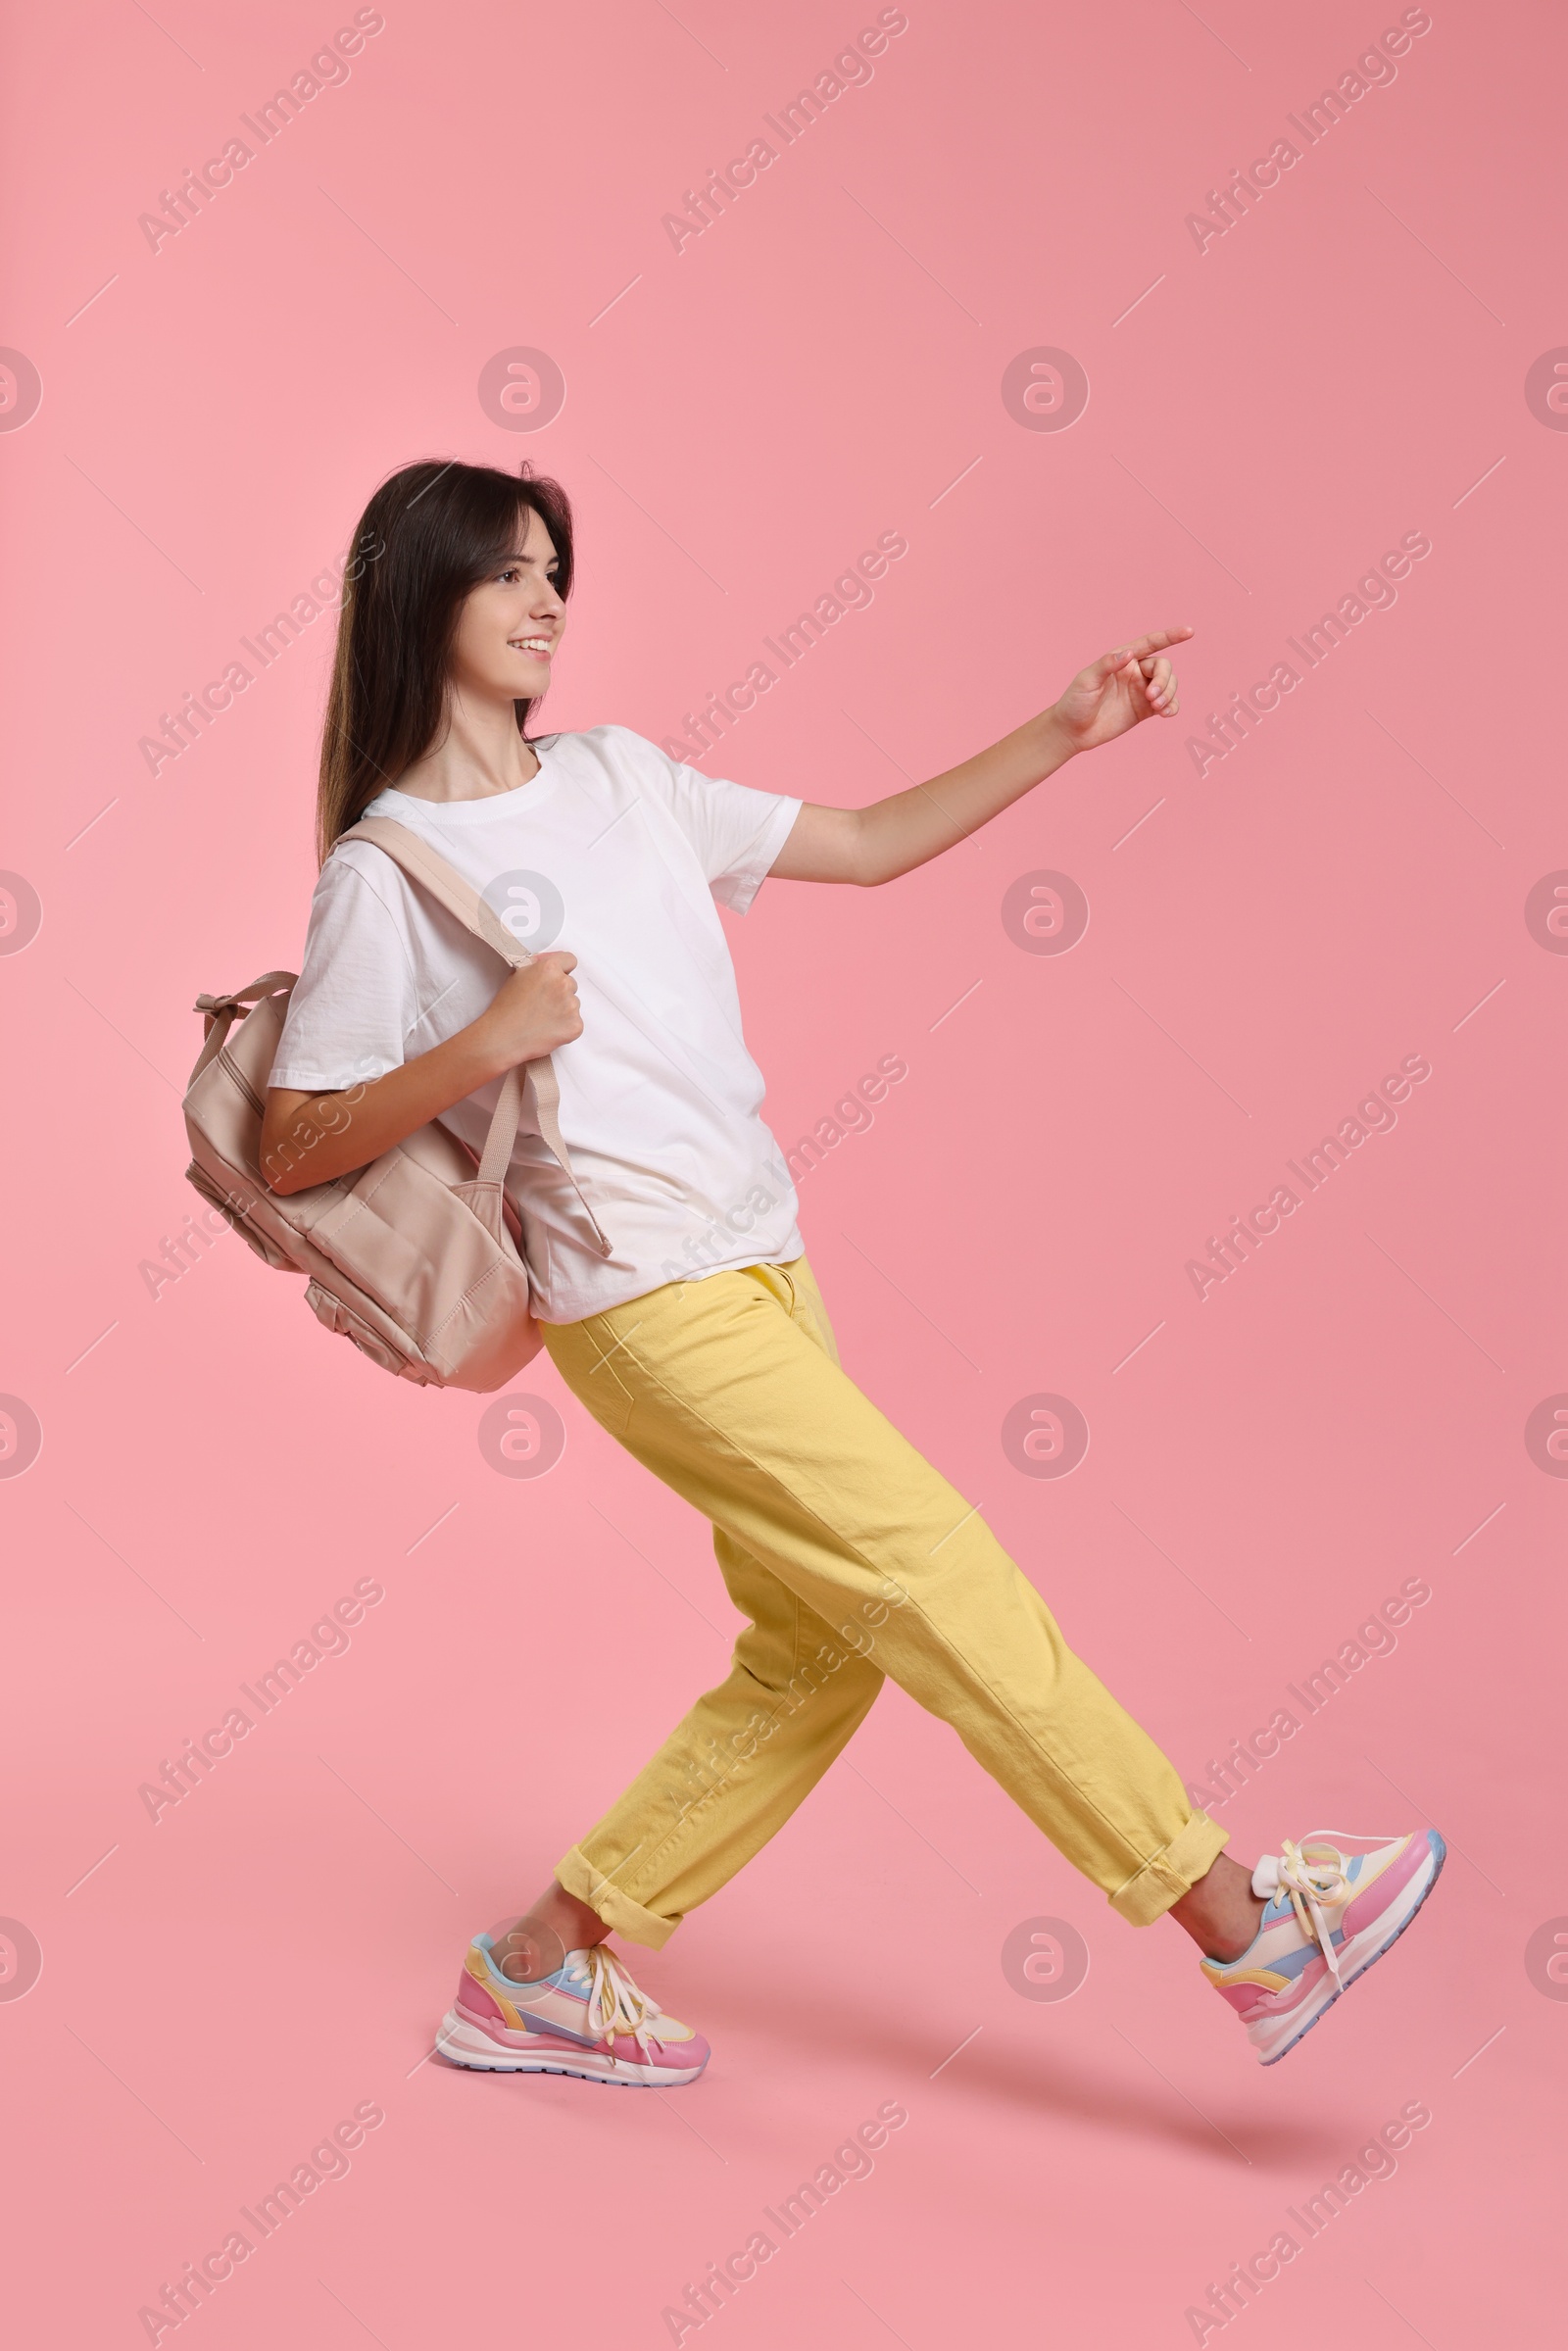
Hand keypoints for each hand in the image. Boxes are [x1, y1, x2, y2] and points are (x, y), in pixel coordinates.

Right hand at [474, 950, 582, 1072]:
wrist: (503, 1037)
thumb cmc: (506, 1009)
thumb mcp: (517, 975)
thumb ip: (538, 966)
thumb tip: (553, 964)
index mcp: (549, 968)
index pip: (570, 961)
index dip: (562, 970)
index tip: (555, 979)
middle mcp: (563, 984)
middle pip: (572, 984)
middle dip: (560, 992)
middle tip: (541, 1004)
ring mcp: (572, 1006)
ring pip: (574, 1004)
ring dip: (563, 1010)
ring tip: (541, 1018)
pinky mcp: (575, 1025)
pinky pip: (576, 1023)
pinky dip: (565, 1027)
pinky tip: (547, 1029)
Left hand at [1050, 625, 1192, 755]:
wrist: (1072, 732)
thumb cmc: (1075, 702)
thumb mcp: (1086, 681)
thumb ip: (1107, 665)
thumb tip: (1128, 654)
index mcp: (1122, 659)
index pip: (1150, 643)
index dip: (1170, 636)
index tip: (1189, 631)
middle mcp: (1135, 672)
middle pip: (1163, 666)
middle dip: (1164, 680)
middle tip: (1152, 697)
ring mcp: (1141, 691)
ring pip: (1169, 684)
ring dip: (1169, 693)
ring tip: (1157, 707)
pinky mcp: (1145, 710)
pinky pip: (1168, 704)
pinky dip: (1173, 706)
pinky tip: (1166, 714)